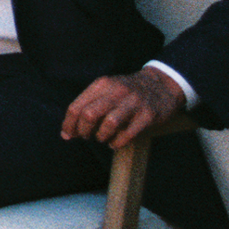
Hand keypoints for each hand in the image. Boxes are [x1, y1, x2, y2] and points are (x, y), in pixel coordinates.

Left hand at [61, 66, 185, 148]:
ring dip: (101, 136)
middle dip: (83, 130)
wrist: (162, 84)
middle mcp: (116, 91)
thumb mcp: (106, 90)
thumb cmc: (127, 92)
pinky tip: (114, 143)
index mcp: (102, 84)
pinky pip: (128, 133)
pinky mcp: (148, 115)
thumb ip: (87, 106)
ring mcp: (133, 102)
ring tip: (102, 138)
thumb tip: (66, 133)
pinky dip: (117, 142)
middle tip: (85, 136)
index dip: (69, 124)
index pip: (77, 107)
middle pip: (89, 115)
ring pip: (109, 123)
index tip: (67, 135)